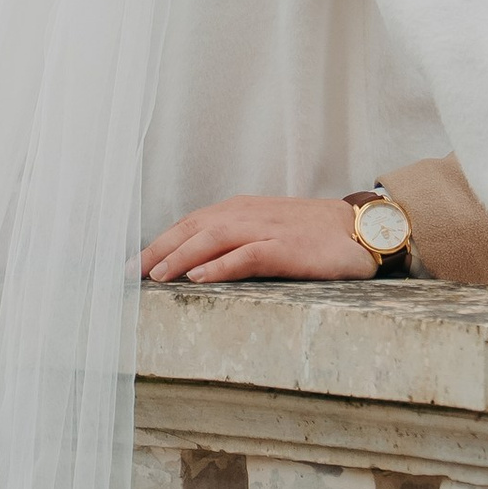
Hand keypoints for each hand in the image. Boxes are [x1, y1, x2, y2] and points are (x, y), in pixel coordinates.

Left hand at [141, 194, 376, 284]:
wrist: (359, 228)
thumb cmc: (310, 234)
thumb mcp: (265, 230)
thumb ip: (233, 241)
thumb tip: (194, 263)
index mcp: (238, 210)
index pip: (188, 224)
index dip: (158, 242)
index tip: (131, 263)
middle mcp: (246, 214)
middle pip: (191, 229)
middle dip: (157, 250)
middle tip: (128, 273)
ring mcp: (266, 229)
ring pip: (212, 239)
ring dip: (180, 257)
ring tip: (156, 276)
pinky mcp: (285, 247)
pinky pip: (246, 255)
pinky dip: (219, 266)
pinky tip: (199, 279)